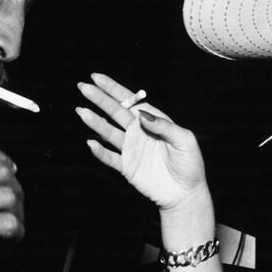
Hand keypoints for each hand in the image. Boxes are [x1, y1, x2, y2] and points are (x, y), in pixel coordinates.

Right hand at [0, 142, 23, 271]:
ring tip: (13, 224)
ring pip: (9, 197)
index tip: (9, 169)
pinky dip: (15, 231)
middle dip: (13, 188)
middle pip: (1, 172)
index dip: (2, 160)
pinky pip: (8, 223)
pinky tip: (10, 238)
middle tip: (14, 202)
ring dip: (16, 211)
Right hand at [76, 73, 207, 211]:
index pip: (130, 101)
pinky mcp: (127, 167)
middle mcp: (139, 132)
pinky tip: (91, 143)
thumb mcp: (184, 140)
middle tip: (82, 87)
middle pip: (115, 112)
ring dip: (95, 122)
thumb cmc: (190, 164)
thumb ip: (164, 126)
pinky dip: (100, 152)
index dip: (113, 89)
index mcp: (153, 120)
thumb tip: (141, 114)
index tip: (96, 78)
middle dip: (99, 99)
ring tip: (81, 112)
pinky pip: (110, 158)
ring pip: (109, 132)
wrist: (185, 193)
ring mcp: (131, 149)